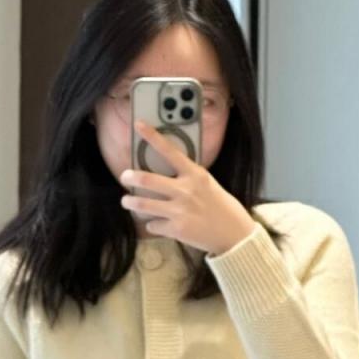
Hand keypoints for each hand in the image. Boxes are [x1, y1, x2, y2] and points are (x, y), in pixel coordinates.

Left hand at [119, 119, 256, 255]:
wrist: (234, 233)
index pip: (170, 151)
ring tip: (127, 202)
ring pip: (142, 205)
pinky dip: (152, 224)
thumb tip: (165, 172)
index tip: (138, 124)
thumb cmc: (220, 206)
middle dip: (130, 177)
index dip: (152, 136)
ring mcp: (179, 211)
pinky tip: (157, 223)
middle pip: (146, 180)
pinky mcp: (176, 229)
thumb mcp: (207, 184)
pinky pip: (152, 224)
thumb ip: (187, 177)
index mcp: (194, 174)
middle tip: (124, 176)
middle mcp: (185, 190)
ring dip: (130, 203)